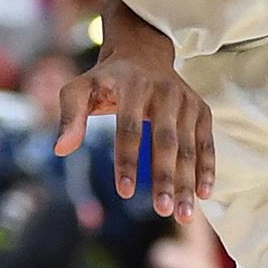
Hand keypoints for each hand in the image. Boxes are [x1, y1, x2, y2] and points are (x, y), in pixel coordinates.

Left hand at [53, 28, 215, 219]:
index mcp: (132, 85)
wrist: (143, 52)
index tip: (124, 193)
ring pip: (188, 146)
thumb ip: (69, 117)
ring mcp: (186, 100)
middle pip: (165, 141)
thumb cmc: (106, 80)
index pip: (128, 128)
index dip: (126, 160)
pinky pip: (206, 142)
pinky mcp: (201, 109)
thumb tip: (60, 150)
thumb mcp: (80, 89)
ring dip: (187, 181)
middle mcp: (164, 91)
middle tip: (163, 211)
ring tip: (183, 215)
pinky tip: (204, 194)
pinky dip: (207, 168)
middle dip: (165, 177)